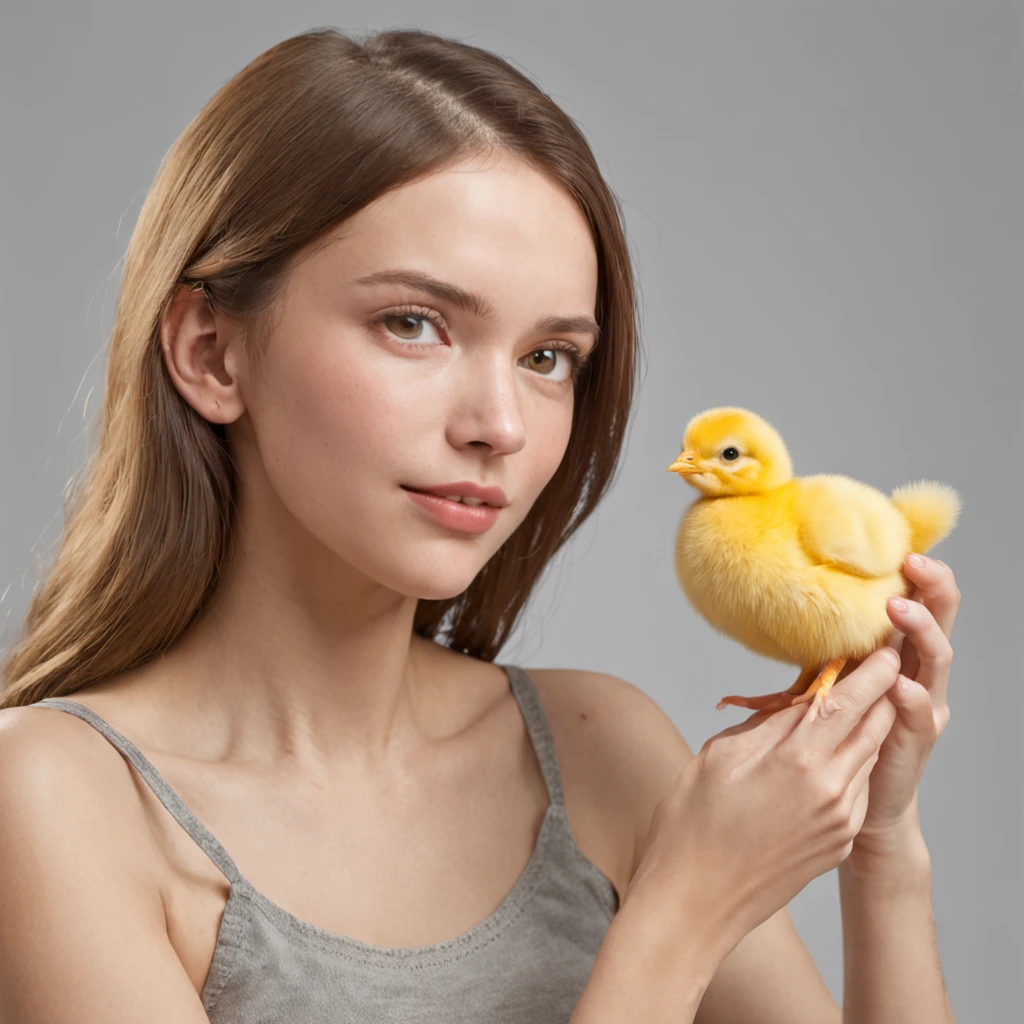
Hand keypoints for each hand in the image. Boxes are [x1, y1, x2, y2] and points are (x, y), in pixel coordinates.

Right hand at [626, 648, 899, 948]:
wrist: (694, 901)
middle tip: (870, 666)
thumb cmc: (691, 824)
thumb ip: (769, 723)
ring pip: (868, 757)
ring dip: (864, 728)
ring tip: (844, 707)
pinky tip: (826, 755)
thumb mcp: (720, 756)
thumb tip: (800, 699)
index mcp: (798, 761)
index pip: (852, 700)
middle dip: (878, 693)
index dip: (871, 669)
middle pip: (874, 726)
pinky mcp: (838, 844)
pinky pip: (856, 790)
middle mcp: (831, 790)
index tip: (879, 645)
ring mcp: (839, 821)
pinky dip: (850, 764)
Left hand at [853, 553, 958, 854]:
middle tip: (913, 564)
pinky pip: (922, 713)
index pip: (917, 604)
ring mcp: (925, 705)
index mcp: (901, 653)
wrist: (862, 800)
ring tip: (899, 609)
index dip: (915, 576)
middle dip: (931, 590)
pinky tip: (900, 684)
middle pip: (939, 621)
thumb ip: (830, 647)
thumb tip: (793, 603)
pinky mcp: (916, 739)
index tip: (901, 546)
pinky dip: (912, 696)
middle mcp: (921, 674)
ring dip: (921, 631)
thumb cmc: (846, 733)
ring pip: (937, 659)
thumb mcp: (836, 679)